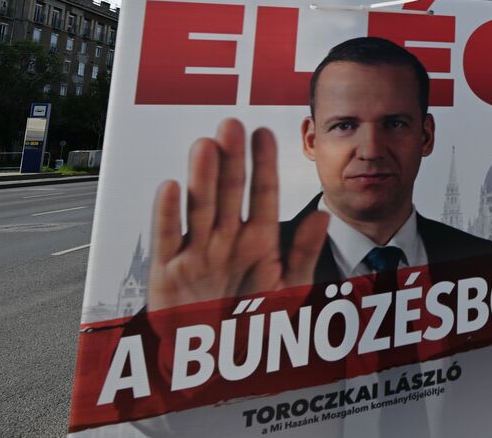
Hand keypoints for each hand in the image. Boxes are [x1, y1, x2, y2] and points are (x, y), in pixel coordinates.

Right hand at [147, 119, 328, 310]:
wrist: (215, 365)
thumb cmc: (252, 326)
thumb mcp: (287, 292)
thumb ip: (304, 254)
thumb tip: (323, 216)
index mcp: (259, 241)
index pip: (263, 195)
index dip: (263, 165)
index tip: (264, 133)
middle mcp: (227, 240)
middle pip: (230, 193)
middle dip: (232, 160)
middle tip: (232, 125)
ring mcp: (197, 253)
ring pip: (200, 207)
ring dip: (202, 177)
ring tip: (206, 145)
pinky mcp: (167, 272)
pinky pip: (167, 239)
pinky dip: (168, 214)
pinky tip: (171, 187)